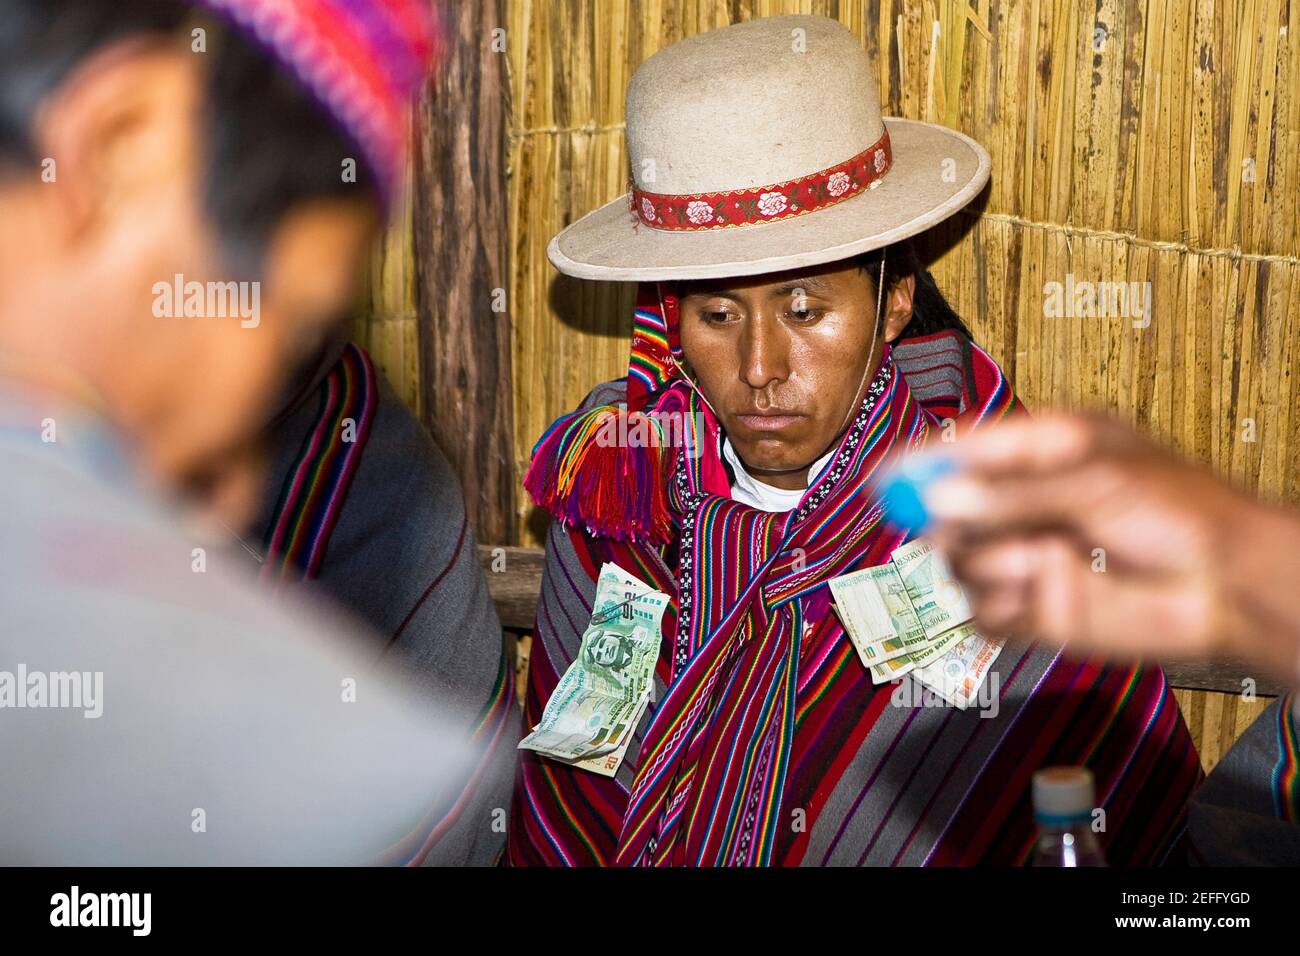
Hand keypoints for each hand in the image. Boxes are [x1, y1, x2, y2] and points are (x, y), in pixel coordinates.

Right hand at [924, 413, 1299, 685]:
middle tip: (953, 524)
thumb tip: (940, 501)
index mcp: (1039, 453)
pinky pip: (978, 612)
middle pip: (946, 509)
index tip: (885, 477)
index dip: (919, 463)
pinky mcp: (1029, 609)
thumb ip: (1012, 493)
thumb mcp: (1093, 480)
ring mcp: (1023, 556)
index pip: (961, 450)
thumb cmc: (1182, 513)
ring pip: (956, 564)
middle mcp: (1024, 503)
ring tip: (1036, 562)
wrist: (1225, 588)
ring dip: (985, 564)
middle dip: (947, 519)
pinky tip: (1036, 595)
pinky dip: (995, 607)